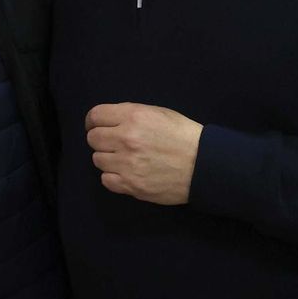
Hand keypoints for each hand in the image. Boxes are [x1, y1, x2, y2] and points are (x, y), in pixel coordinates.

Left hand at [85, 103, 202, 204]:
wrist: (204, 165)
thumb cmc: (183, 135)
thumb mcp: (158, 113)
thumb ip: (131, 114)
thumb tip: (110, 121)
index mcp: (133, 117)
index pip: (95, 116)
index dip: (93, 121)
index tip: (96, 126)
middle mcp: (126, 139)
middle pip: (93, 138)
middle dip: (101, 139)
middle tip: (114, 144)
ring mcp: (127, 164)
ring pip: (97, 160)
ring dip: (108, 159)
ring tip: (124, 159)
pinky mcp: (131, 185)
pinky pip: (106, 180)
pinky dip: (113, 177)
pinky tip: (127, 173)